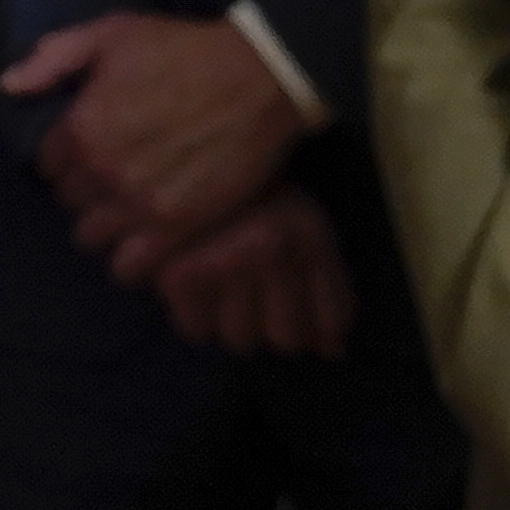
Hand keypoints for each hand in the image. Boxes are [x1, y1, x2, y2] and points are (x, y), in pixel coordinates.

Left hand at [6, 11, 311, 279]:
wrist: (257, 77)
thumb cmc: (183, 51)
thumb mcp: (111, 34)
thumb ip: (53, 59)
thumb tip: (8, 86)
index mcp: (80, 127)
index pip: (46, 166)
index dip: (65, 160)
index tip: (86, 155)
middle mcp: (102, 171)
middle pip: (70, 203)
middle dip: (85, 194)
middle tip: (112, 182)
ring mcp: (139, 204)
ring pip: (93, 238)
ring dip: (106, 228)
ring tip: (128, 214)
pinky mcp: (178, 227)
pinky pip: (132, 266)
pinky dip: (132, 260)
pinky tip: (145, 242)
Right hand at [149, 186, 353, 357]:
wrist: (175, 156)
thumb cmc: (248, 196)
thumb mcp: (302, 229)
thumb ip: (328, 291)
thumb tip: (332, 353)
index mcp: (308, 232)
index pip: (333, 319)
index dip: (320, 326)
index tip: (301, 309)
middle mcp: (270, 247)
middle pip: (287, 338)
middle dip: (276, 325)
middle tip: (257, 291)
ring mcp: (221, 260)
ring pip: (241, 338)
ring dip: (235, 322)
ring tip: (225, 283)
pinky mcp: (175, 273)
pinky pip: (196, 330)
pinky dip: (196, 315)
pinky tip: (196, 283)